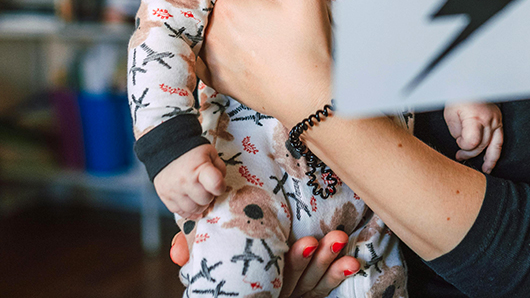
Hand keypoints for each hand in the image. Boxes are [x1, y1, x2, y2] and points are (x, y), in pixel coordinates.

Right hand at [152, 143, 225, 219]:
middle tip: (206, 188)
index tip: (218, 184)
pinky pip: (181, 212)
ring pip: (194, 209)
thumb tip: (221, 186)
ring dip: (199, 204)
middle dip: (209, 195)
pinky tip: (192, 202)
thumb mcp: (210, 153)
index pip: (216, 185)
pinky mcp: (164, 197)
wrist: (166, 149)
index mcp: (198, 168)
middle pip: (205, 200)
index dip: (221, 187)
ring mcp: (173, 191)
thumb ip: (219, 169)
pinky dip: (189, 210)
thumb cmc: (191, 152)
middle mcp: (184, 181)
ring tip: (198, 194)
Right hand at [170, 228, 359, 297]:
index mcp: (254, 287)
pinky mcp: (304, 293)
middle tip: (330, 239)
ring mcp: (291, 296)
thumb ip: (192, 252)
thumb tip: (176, 254)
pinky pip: (322, 290)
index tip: (308, 242)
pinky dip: (338, 276)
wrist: (238, 277)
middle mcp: (276, 294)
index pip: (277, 279)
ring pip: (314, 286)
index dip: (294, 262)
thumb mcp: (204, 259)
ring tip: (342, 242)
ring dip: (331, 266)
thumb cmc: (219, 261)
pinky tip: (353, 261)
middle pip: (300, 283)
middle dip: (317, 261)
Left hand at [200, 0, 333, 125]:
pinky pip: (198, 51)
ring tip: (219, 2)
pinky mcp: (214, 78)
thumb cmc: (311, 47)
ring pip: (198, 22)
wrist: (313, 101)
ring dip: (206, 12)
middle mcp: (209, 30)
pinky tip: (216, 34)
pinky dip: (202, 40)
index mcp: (227, 5)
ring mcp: (208, 57)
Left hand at [442, 102, 502, 172]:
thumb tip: (462, 142)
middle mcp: (489, 119)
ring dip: (489, 159)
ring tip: (486, 169)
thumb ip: (456, 131)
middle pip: (482, 145)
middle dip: (470, 153)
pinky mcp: (499, 120)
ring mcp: (496, 120)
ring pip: (495, 145)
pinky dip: (496, 151)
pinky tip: (492, 159)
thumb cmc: (459, 96)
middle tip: (460, 155)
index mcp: (476, 117)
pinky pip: (500, 139)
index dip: (464, 146)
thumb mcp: (450, 113)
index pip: (473, 142)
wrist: (469, 83)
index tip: (458, 142)